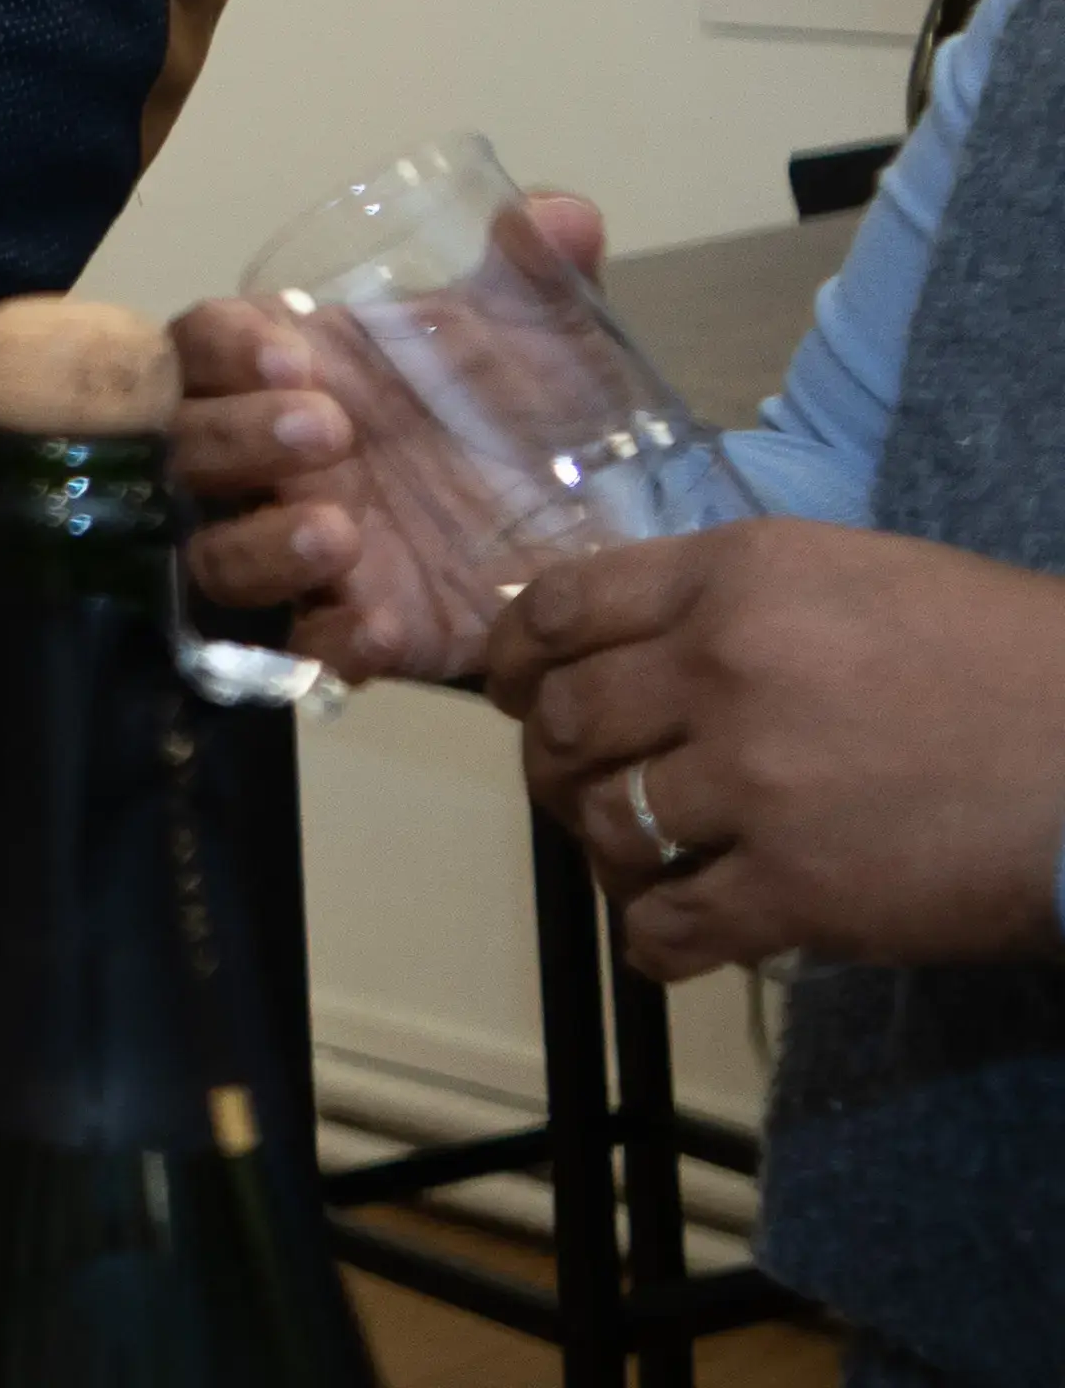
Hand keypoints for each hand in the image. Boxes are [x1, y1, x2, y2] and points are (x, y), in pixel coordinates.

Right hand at [166, 193, 606, 687]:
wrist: (592, 522)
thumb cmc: (520, 406)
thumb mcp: (531, 331)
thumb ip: (536, 271)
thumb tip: (561, 215)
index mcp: (283, 371)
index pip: (197, 346)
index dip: (223, 350)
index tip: (292, 355)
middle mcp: (266, 461)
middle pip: (186, 450)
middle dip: (238, 438)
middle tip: (329, 430)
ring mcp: (295, 550)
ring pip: (215, 556)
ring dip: (261, 546)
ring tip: (338, 534)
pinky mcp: (346, 627)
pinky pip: (299, 649)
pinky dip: (329, 640)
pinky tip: (379, 627)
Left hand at [492, 519, 1064, 978]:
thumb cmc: (1003, 660)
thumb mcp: (854, 577)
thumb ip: (733, 602)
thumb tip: (627, 644)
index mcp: (736, 575)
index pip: (560, 607)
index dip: (516, 656)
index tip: (513, 690)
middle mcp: (724, 668)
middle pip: (564, 721)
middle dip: (552, 760)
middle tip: (579, 785)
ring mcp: (756, 784)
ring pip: (603, 825)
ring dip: (605, 852)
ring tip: (640, 862)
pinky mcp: (799, 891)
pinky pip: (667, 929)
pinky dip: (652, 939)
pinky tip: (675, 935)